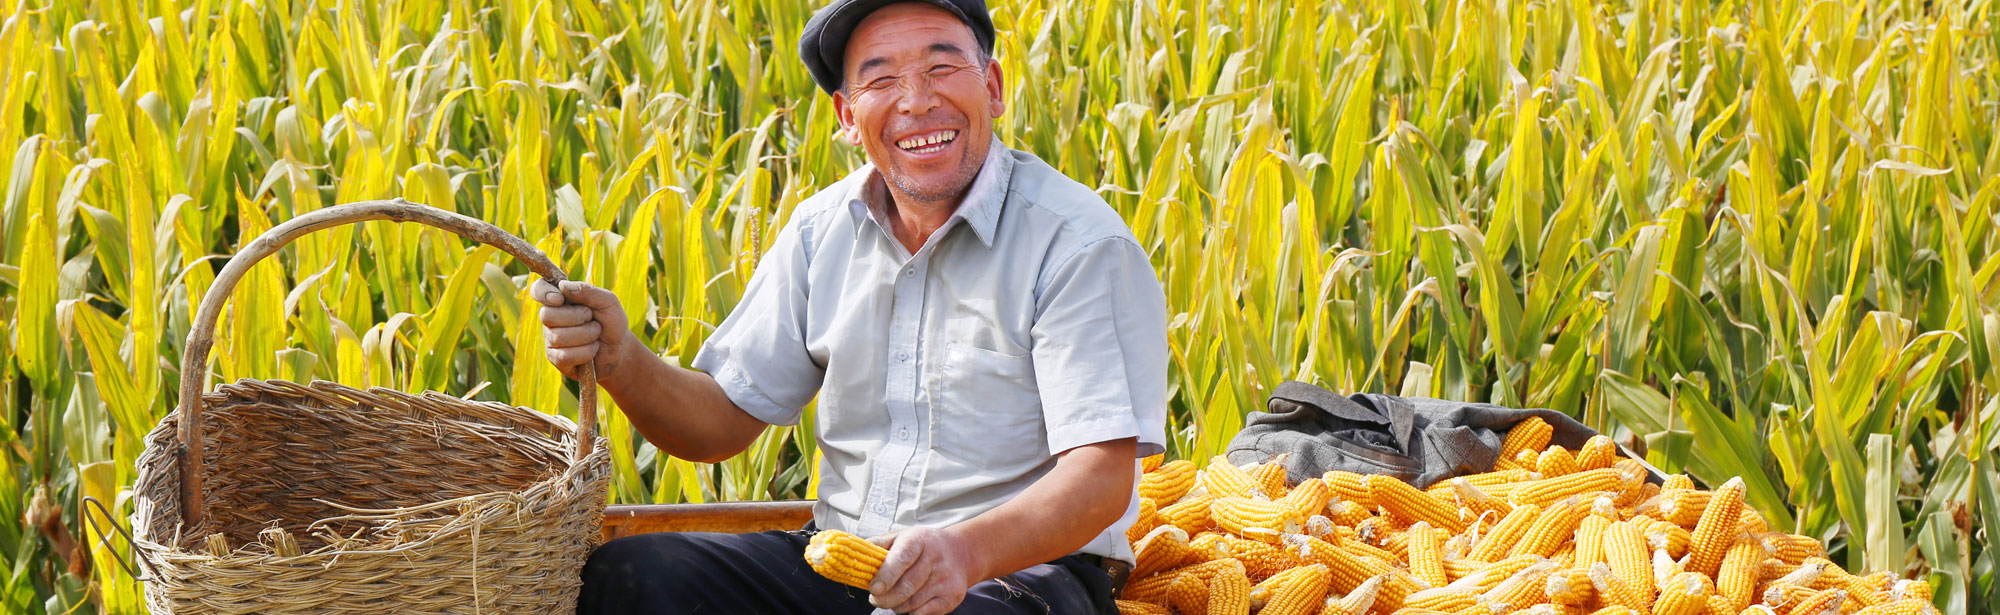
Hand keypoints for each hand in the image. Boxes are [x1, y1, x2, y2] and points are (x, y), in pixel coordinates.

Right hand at [531, 279, 636, 385]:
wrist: (619, 349)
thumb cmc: (611, 322)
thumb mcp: (608, 302)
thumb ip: (589, 291)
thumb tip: (563, 286)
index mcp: (561, 299)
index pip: (538, 290)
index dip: (543, 293)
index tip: (560, 299)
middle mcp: (551, 318)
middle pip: (547, 315)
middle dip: (576, 317)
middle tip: (591, 318)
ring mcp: (551, 339)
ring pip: (558, 337)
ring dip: (586, 335)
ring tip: (596, 334)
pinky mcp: (556, 358)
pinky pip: (565, 356)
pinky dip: (586, 352)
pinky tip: (592, 349)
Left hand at [866, 527, 983, 614]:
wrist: (959, 552)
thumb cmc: (922, 546)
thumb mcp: (901, 536)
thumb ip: (878, 545)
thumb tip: (855, 555)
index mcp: (919, 540)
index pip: (901, 559)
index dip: (886, 576)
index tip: (874, 589)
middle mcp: (936, 558)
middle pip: (906, 587)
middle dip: (885, 598)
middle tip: (876, 599)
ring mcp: (946, 578)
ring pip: (912, 603)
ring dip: (896, 605)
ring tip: (892, 599)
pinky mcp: (952, 596)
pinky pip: (924, 613)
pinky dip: (911, 612)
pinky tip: (909, 602)